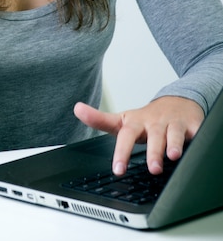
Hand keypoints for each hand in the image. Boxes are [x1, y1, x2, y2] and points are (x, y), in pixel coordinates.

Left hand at [74, 96, 203, 175]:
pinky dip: (195, 139)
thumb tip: (77, 109)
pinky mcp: (191, 124)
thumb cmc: (147, 118)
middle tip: (152, 168)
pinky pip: (195, 132)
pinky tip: (194, 147)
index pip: (125, 136)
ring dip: (173, 145)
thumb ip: (99, 119)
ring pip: (173, 134)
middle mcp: (154, 122)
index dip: (121, 152)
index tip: (118, 169)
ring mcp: (173, 123)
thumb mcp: (122, 119)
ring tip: (171, 157)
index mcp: (135, 123)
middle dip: (152, 152)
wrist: (176, 102)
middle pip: (152, 136)